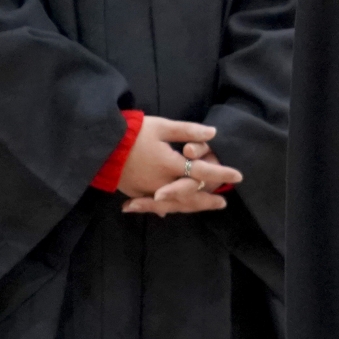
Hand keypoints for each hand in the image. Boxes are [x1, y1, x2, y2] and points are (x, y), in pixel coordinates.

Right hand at [116, 116, 240, 215]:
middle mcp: (160, 182)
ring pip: (172, 204)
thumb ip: (188, 131)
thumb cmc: (133, 132)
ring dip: (190, 206)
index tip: (237, 176)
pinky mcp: (133, 191)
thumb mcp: (163, 126)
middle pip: (189, 195)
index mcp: (170, 164)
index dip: (221, 173)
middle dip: (207, 200)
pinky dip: (164, 208)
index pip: (202, 172)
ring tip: (202, 208)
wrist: (100, 144)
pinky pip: (153, 204)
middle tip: (223, 203)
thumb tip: (213, 134)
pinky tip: (169, 211)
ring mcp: (145, 189)